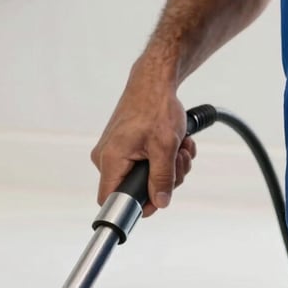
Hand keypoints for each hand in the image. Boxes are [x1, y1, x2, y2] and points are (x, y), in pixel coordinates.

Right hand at [91, 65, 196, 217]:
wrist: (153, 81)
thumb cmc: (156, 106)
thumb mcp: (165, 146)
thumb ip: (162, 179)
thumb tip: (160, 203)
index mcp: (110, 160)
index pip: (111, 200)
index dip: (138, 205)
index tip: (160, 196)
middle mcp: (106, 158)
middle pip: (135, 190)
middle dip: (165, 179)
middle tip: (180, 161)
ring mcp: (114, 153)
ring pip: (144, 177)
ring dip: (170, 167)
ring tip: (181, 147)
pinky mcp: (124, 148)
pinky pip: (144, 164)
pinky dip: (164, 157)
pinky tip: (176, 143)